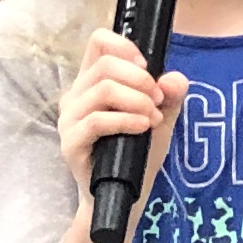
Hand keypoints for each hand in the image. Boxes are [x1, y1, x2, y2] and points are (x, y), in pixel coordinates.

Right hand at [57, 30, 189, 225]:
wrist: (124, 199)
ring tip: (153, 118)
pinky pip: (96, 121)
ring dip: (137, 100)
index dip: (125, 47)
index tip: (148, 68)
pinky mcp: (70, 143)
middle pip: (104, 65)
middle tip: (159, 101)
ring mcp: (69, 120)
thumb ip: (171, 96)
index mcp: (92, 83)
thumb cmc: (137, 155)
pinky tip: (142, 127)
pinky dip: (125, 120)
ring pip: (102, 89)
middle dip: (140, 79)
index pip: (98, 43)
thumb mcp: (162, 120)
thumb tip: (173, 79)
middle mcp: (76, 96)